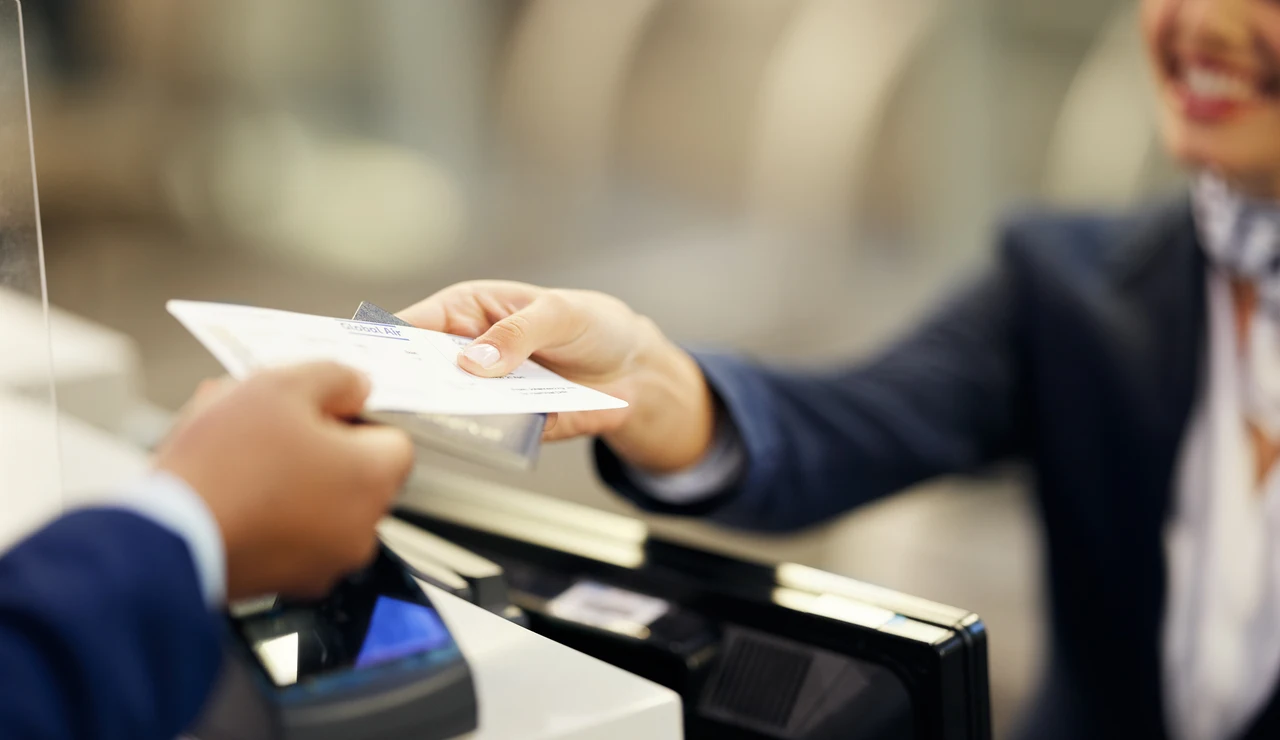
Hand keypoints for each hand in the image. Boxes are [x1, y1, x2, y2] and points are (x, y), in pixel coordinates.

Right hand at [155, 363, 414, 600]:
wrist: (164, 540)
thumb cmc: (223, 466)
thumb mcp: (280, 386)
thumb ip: (335, 377)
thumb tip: (357, 386)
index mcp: (373, 478)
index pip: (393, 439)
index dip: (355, 418)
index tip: (318, 411)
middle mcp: (363, 528)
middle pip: (355, 473)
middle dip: (318, 448)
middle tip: (269, 429)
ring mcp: (328, 562)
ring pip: (321, 504)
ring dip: (291, 480)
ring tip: (237, 457)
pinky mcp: (289, 583)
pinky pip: (292, 536)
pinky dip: (271, 515)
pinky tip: (231, 493)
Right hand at [399, 281, 715, 472]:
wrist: (636, 368)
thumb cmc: (593, 324)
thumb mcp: (559, 314)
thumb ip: (518, 334)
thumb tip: (475, 361)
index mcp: (467, 311)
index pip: (412, 326)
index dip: (384, 343)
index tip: (365, 362)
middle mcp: (469, 353)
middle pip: (420, 374)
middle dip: (405, 386)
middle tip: (390, 397)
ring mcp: (487, 392)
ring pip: (450, 409)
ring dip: (441, 417)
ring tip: (428, 419)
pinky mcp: (511, 424)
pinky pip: (491, 434)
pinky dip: (484, 437)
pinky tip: (479, 435)